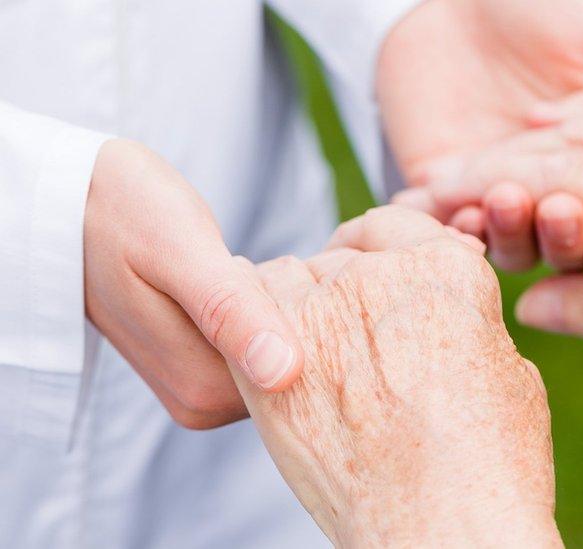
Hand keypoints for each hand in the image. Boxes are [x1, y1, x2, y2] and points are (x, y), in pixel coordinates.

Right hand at [84, 139, 304, 427]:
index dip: (324, 325)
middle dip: (314, 320)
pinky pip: (268, 344)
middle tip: (299, 263)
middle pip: (300, 372)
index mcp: (205, 391)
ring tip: (281, 267)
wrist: (76, 202)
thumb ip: (230, 311)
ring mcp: (204, 387)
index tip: (312, 275)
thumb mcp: (180, 250)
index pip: (305, 380)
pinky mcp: (207, 362)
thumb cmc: (125, 211)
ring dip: (297, 312)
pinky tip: (266, 277)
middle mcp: (205, 404)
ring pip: (287, 356)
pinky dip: (280, 310)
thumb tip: (284, 374)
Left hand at [230, 206, 560, 546]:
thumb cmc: (492, 464)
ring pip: (286, 277)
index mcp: (447, 267)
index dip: (383, 250)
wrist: (445, 526)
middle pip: (341, 253)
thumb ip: (467, 327)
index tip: (375, 272)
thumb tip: (453, 324)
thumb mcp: (508, 373)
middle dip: (342, 282)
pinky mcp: (267, 363)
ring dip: (294, 300)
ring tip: (308, 349)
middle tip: (347, 331)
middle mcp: (379, 273)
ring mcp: (319, 315)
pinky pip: (240, 316)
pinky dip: (250, 328)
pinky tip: (267, 358)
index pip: (397, 226)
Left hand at [381, 0, 582, 275]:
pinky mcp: (446, 194)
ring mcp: (504, 198)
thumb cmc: (544, 0)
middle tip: (564, 215)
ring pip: (516, 246)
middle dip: (570, 241)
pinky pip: (454, 229)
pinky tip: (456, 214)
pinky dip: (455, 227)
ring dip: (514, 232)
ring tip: (508, 198)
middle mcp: (561, 190)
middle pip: (573, 245)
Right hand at [412, 93, 582, 468]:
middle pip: (575, 146)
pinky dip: (579, 132)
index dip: (493, 190)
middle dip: (496, 165)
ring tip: (469, 169)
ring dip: (530, 147)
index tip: (431, 201)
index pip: (569, 181)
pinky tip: (540, 136)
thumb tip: (526, 301)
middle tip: (431, 185)